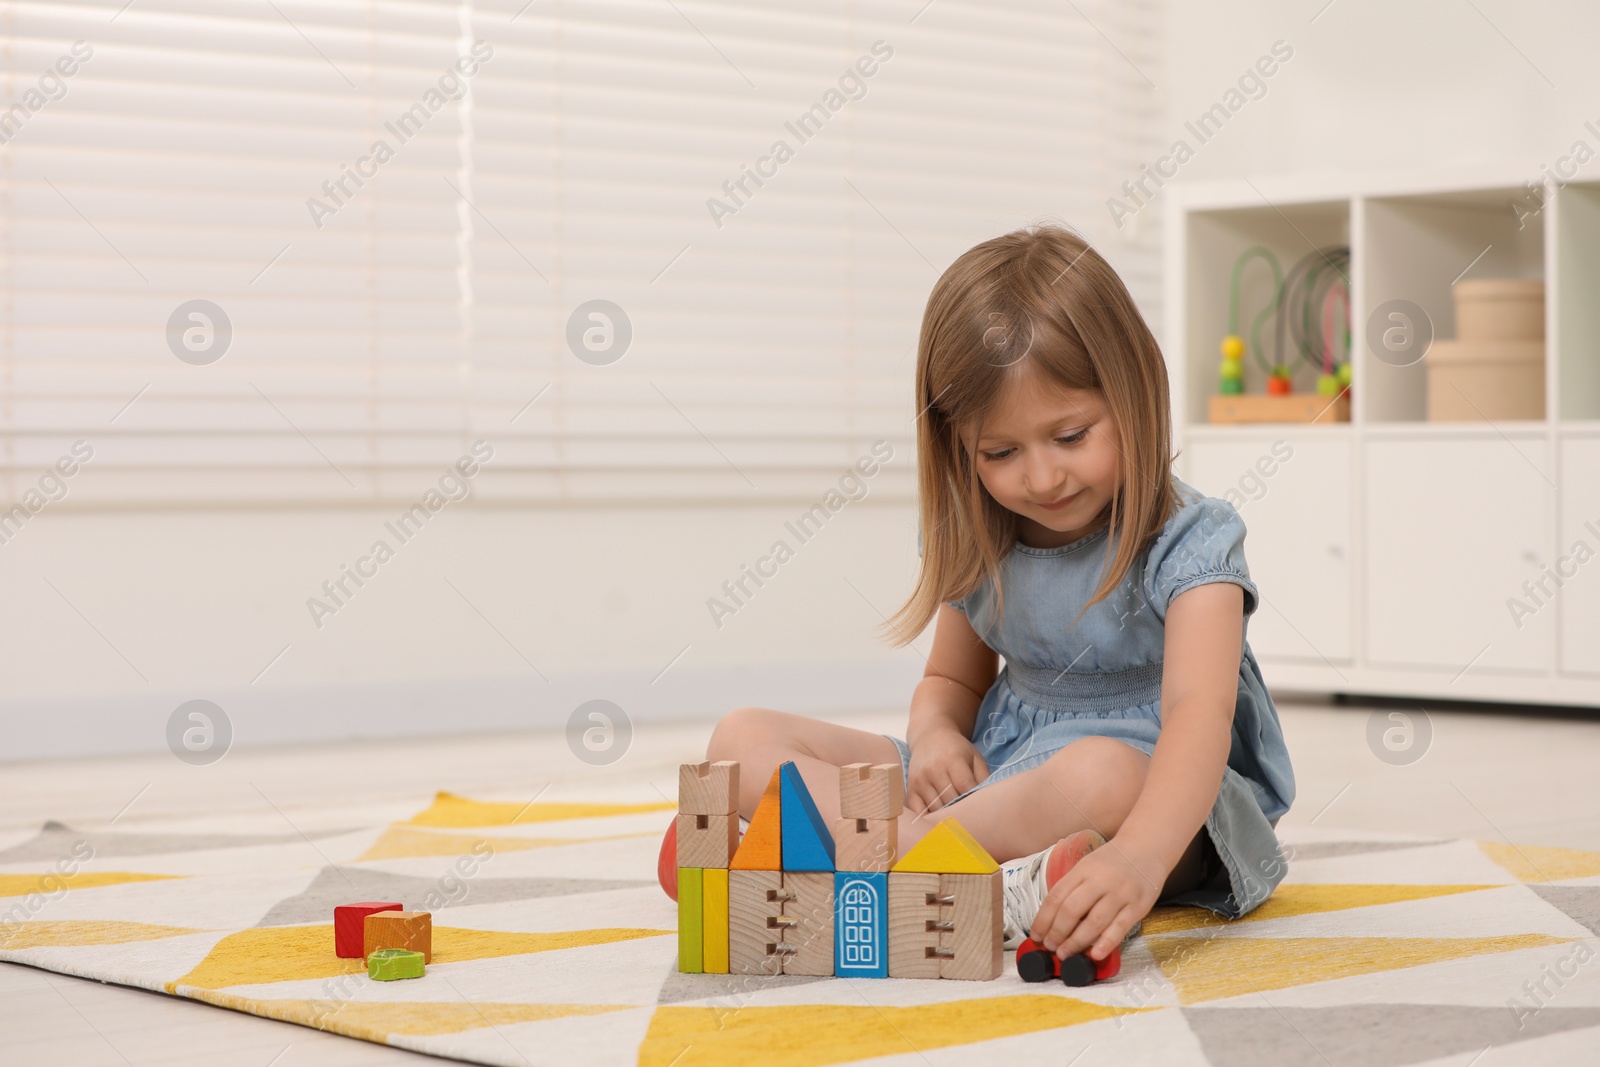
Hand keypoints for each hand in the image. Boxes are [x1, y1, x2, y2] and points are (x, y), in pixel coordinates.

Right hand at [905, 728, 988, 817]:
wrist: (929, 737)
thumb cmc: (956, 750)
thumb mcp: (975, 757)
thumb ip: (984, 777)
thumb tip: (989, 802)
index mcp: (952, 759)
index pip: (964, 786)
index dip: (974, 799)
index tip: (981, 807)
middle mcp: (933, 770)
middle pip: (950, 800)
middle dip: (962, 810)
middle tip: (972, 817)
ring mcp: (919, 780)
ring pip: (936, 808)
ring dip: (948, 816)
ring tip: (958, 820)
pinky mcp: (910, 789)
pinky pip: (919, 812)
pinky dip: (929, 820)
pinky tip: (939, 821)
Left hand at [1029, 838, 1163, 961]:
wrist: (1147, 847)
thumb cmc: (1113, 861)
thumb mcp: (1088, 866)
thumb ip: (1073, 888)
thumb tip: (1053, 919)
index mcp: (1082, 870)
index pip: (1056, 897)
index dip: (1043, 919)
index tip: (1036, 935)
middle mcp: (1100, 881)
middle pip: (1071, 910)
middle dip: (1057, 932)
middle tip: (1050, 947)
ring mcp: (1120, 894)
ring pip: (1094, 922)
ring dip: (1076, 942)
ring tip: (1065, 955)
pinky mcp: (1137, 906)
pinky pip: (1120, 927)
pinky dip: (1106, 943)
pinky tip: (1095, 954)